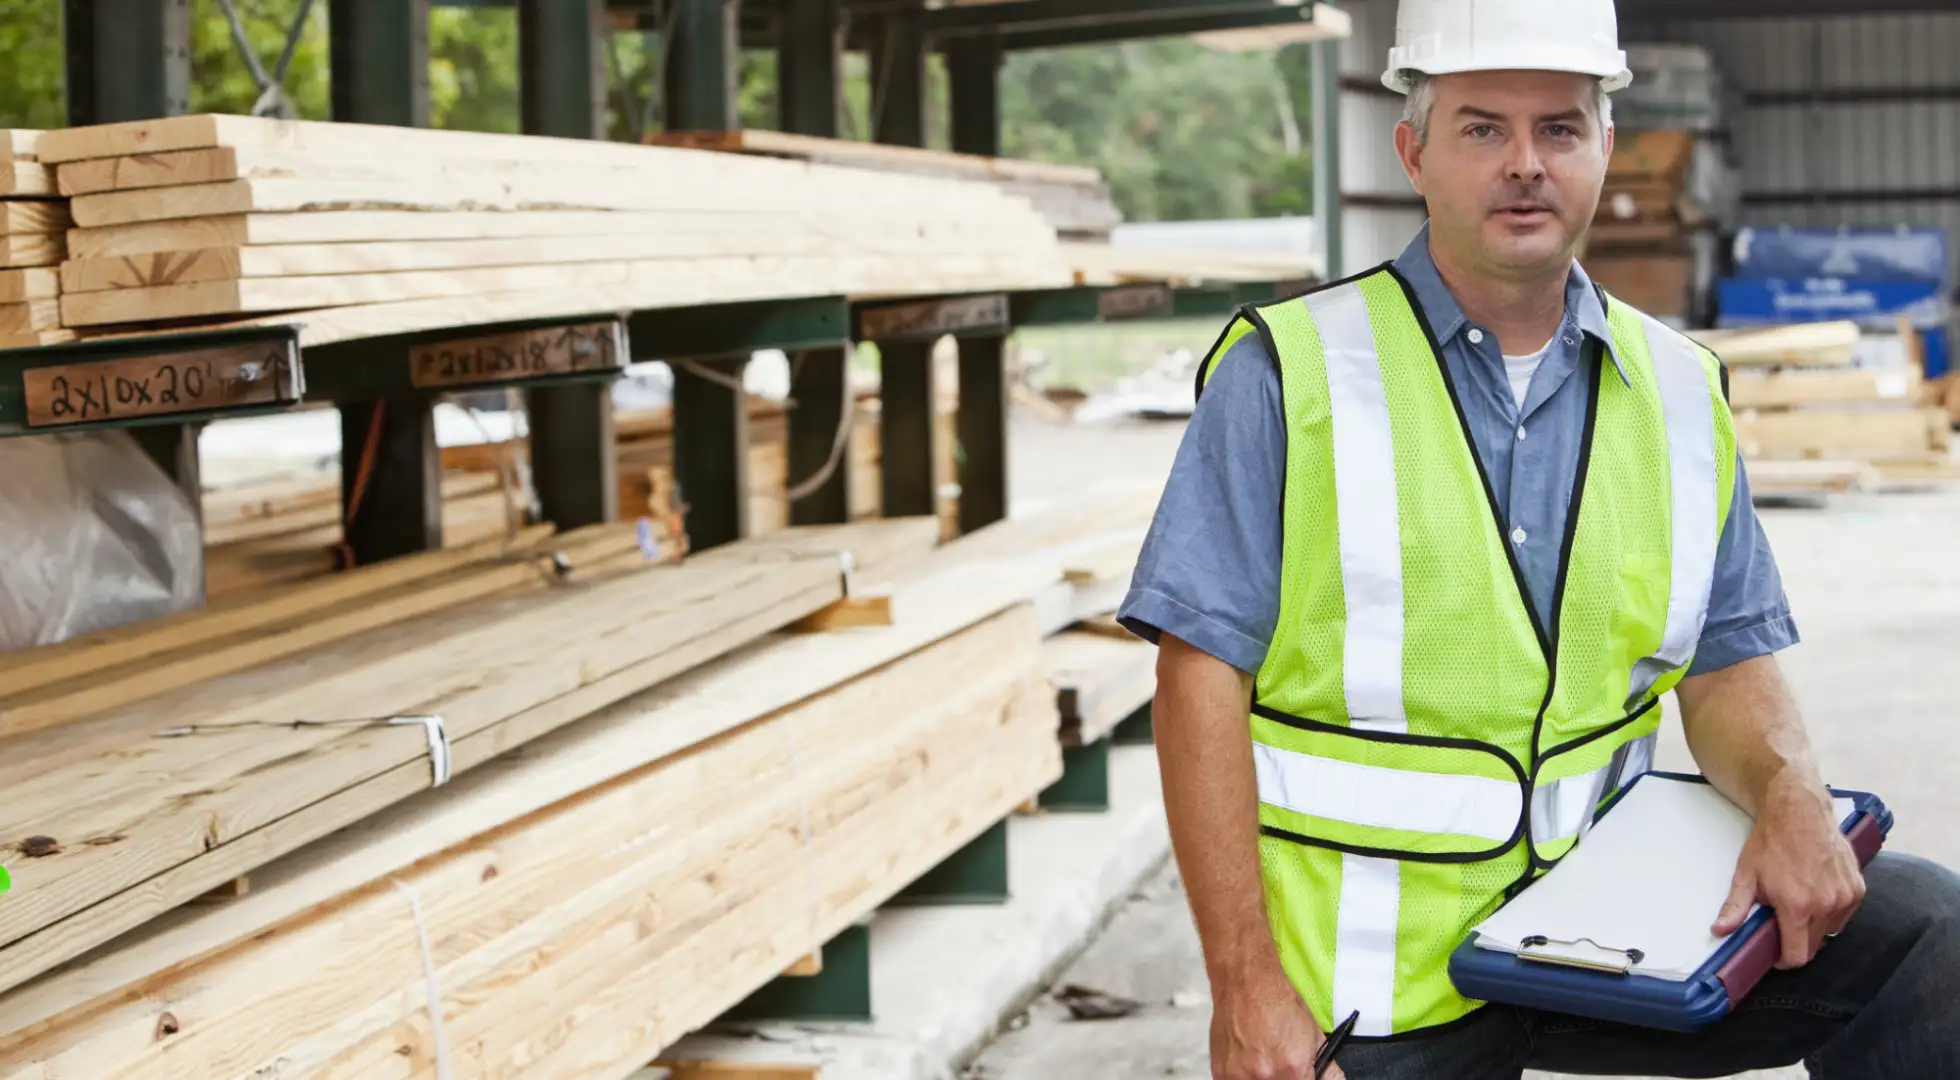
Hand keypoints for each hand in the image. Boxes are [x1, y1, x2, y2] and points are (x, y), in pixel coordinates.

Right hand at [1210, 969, 1341, 1079]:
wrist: (1247, 985)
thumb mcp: (1315, 1037)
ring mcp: (1239, 1076)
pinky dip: (1242, 1076)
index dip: (1301, 1079)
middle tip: (1278, 1066)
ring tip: (1260, 1061)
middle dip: (1282, 1078)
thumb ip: (1325, 1070)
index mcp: (1293, 1070)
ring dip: (1260, 1077)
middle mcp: (1265, 1077)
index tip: (1297, 1074)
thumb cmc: (1280, 1005)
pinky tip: (1246, 1060)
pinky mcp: (1221, 1072)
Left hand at [1712, 771, 1866, 968]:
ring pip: (1830, 931)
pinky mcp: (1858, 888)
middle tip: (1782, 922)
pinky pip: (1844, 915)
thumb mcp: (1746, 875)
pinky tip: (1816, 893)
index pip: (1798, 956)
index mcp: (1798, 906)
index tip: (1775, 952)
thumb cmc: (1772, 842)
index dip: (1783, 960)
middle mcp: (1827, 904)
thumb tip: (1720, 930)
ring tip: (1799, 903)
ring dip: (1815, 926)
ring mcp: (1846, 896)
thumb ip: (1735, 907)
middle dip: (1796, 941)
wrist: (1799, 812)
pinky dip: (1831, 911)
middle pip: (1814, 946)